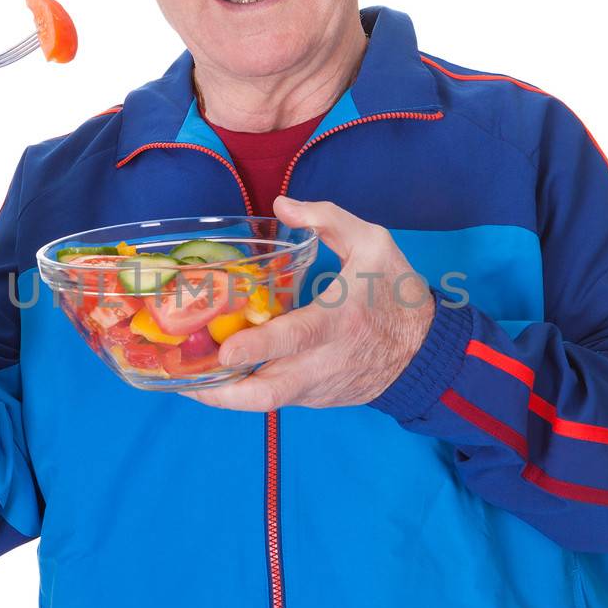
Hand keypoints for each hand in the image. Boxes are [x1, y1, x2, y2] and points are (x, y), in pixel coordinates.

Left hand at [178, 194, 435, 410]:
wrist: (427, 352)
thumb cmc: (398, 294)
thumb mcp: (373, 243)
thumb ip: (327, 218)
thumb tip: (281, 204)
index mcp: (338, 321)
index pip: (293, 339)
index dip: (256, 347)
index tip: (224, 350)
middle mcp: (324, 362)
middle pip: (267, 393)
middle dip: (221, 392)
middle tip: (180, 376)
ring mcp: (318, 386)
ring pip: (264, 403)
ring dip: (223, 395)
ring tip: (184, 376)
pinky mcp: (316, 398)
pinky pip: (274, 398)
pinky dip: (245, 390)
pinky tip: (218, 373)